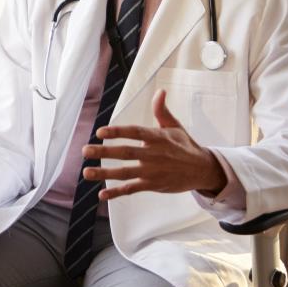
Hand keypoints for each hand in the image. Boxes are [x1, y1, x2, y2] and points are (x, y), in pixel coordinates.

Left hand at [83, 89, 226, 199]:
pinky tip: (102, 194)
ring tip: (86, 172)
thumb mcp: (175, 126)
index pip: (135, 133)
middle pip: (125, 153)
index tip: (100, 131)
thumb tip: (160, 91)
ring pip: (125, 172)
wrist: (202, 170)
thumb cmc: (185, 146)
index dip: (118, 132)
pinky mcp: (152, 185)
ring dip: (104, 173)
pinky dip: (117, 192)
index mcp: (157, 138)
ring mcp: (152, 172)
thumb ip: (162, 110)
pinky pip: (132, 189)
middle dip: (104, 152)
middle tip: (85, 150)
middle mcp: (153, 155)